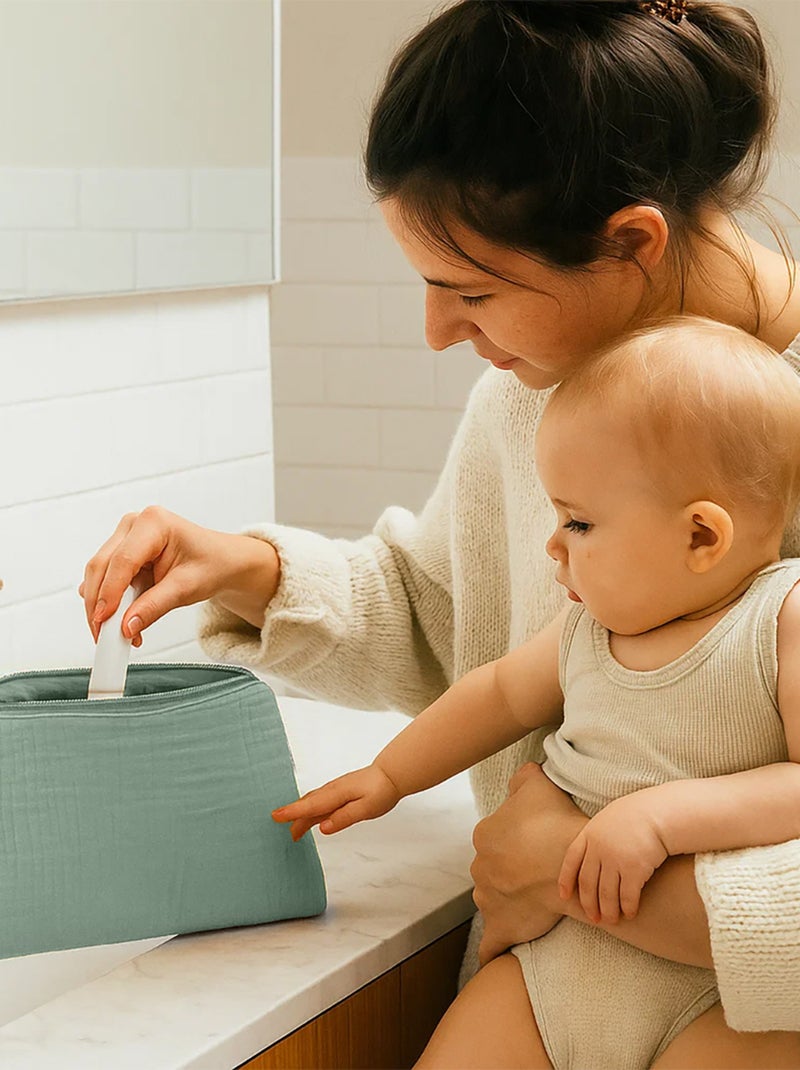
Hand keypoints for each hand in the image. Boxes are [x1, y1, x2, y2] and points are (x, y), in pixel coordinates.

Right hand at [79, 505, 279, 645]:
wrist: (222, 562)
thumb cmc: (211, 565)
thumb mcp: (187, 588)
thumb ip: (154, 606)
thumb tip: (127, 626)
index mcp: (154, 522)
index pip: (123, 561)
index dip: (110, 592)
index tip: (104, 620)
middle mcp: (134, 524)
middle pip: (102, 566)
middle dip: (99, 604)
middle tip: (103, 635)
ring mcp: (124, 537)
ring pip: (98, 574)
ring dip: (102, 606)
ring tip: (116, 633)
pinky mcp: (120, 552)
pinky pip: (105, 579)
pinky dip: (108, 602)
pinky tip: (119, 620)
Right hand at [272, 765, 401, 840]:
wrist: (391, 774)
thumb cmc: (381, 790)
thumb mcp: (366, 809)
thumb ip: (344, 818)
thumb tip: (323, 828)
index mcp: (336, 794)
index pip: (311, 806)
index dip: (292, 812)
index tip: (275, 817)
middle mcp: (332, 790)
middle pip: (308, 805)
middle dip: (292, 815)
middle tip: (280, 827)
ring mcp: (335, 789)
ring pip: (313, 802)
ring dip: (300, 813)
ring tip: (293, 828)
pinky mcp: (339, 791)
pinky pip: (320, 800)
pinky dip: (310, 808)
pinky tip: (310, 815)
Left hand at [471, 763, 588, 966]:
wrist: (575, 864)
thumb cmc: (557, 821)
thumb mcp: (537, 783)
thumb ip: (522, 777)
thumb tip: (518, 779)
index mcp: (485, 835)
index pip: (496, 837)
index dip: (518, 839)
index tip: (537, 842)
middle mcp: (480, 867)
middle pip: (492, 868)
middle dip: (510, 870)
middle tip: (538, 870)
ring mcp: (488, 898)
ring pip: (492, 898)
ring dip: (506, 900)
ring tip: (530, 901)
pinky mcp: (501, 926)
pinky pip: (490, 944)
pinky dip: (490, 952)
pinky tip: (489, 963)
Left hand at [558, 793, 668, 923]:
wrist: (660, 813)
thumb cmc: (638, 814)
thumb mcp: (610, 818)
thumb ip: (598, 835)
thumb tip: (593, 854)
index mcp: (590, 833)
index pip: (571, 860)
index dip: (566, 880)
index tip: (564, 896)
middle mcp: (599, 848)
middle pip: (588, 882)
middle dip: (589, 903)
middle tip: (593, 918)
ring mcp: (615, 859)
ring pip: (606, 894)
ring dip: (608, 911)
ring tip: (610, 920)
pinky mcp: (634, 870)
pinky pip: (627, 896)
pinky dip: (627, 908)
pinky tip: (630, 914)